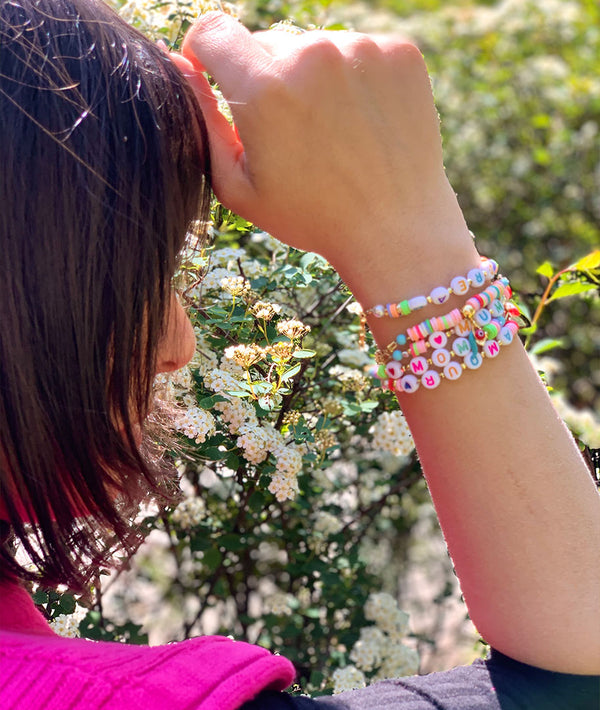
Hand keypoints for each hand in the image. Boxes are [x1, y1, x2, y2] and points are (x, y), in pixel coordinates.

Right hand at [180, 13, 473, 290]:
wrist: (396, 230)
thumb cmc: (312, 218)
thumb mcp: (240, 188)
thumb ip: (205, 124)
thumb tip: (184, 69)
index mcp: (263, 89)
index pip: (213, 30)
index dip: (205, 51)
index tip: (213, 72)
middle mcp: (311, 56)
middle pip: (266, 43)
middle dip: (265, 78)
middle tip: (288, 131)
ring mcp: (361, 49)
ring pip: (314, 47)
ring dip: (312, 77)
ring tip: (332, 132)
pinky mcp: (400, 54)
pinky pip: (358, 52)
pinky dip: (353, 78)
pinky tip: (362, 123)